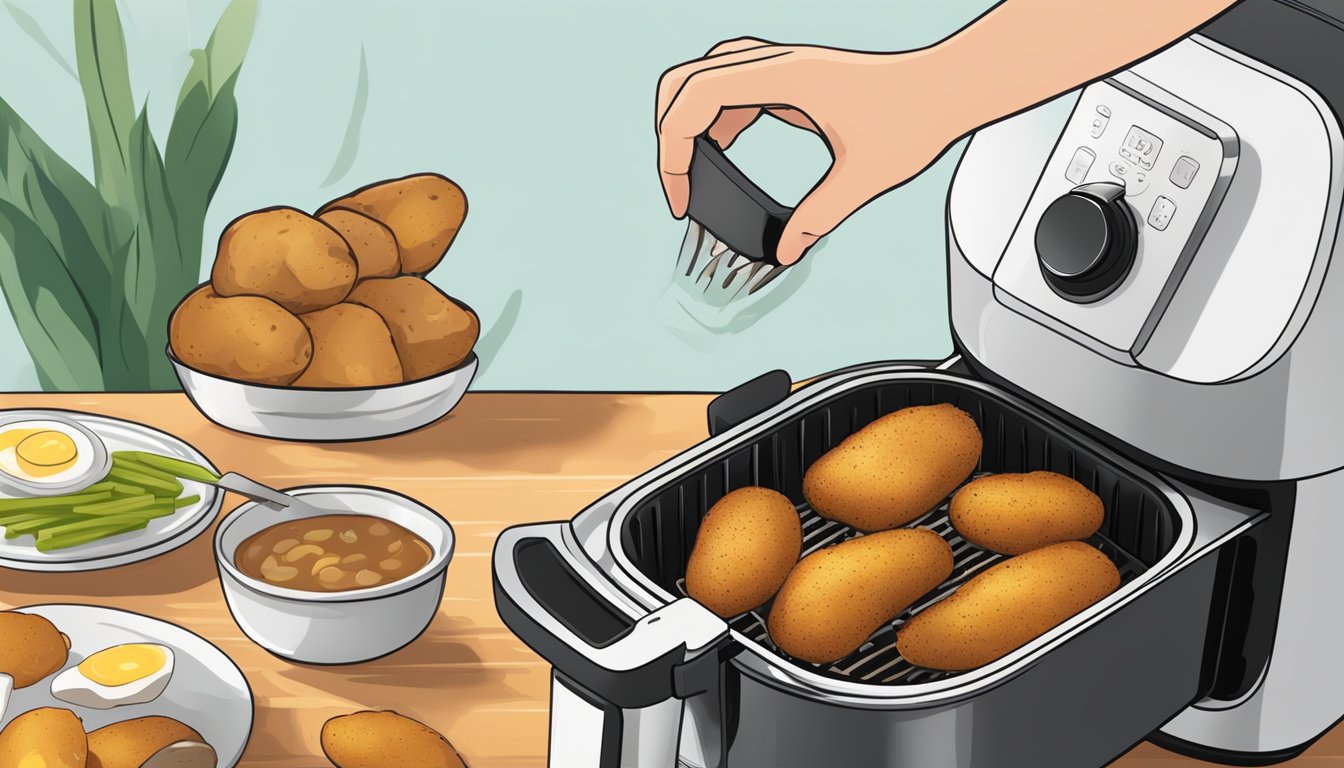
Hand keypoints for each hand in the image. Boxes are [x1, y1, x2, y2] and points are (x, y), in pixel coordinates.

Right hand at [656, 38, 967, 264]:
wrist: (950, 85)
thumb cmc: (917, 116)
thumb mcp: (865, 177)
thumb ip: (819, 216)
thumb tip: (785, 250)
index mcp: (783, 79)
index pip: (695, 102)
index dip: (674, 153)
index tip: (682, 197)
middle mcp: (776, 64)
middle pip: (685, 81)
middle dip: (668, 134)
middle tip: (679, 184)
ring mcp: (783, 66)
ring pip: (705, 78)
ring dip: (690, 122)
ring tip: (698, 173)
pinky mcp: (793, 75)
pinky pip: (733, 85)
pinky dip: (717, 118)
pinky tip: (727, 149)